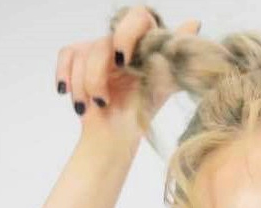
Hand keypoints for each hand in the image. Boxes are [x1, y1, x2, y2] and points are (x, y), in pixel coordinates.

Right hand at [54, 5, 200, 145]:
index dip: (127, 34)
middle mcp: (123, 42)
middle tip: (102, 99)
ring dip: (87, 86)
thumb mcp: (164, 86)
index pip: (138, 17)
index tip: (122, 62)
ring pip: (83, 54)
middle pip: (104, 43)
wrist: (116, 136)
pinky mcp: (79, 59)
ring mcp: (100, 49)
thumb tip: (195, 21)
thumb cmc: (141, 113)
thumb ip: (177, 57)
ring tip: (97, 106)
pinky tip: (66, 92)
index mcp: (145, 44)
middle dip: (98, 74)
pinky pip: (67, 54)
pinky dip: (65, 75)